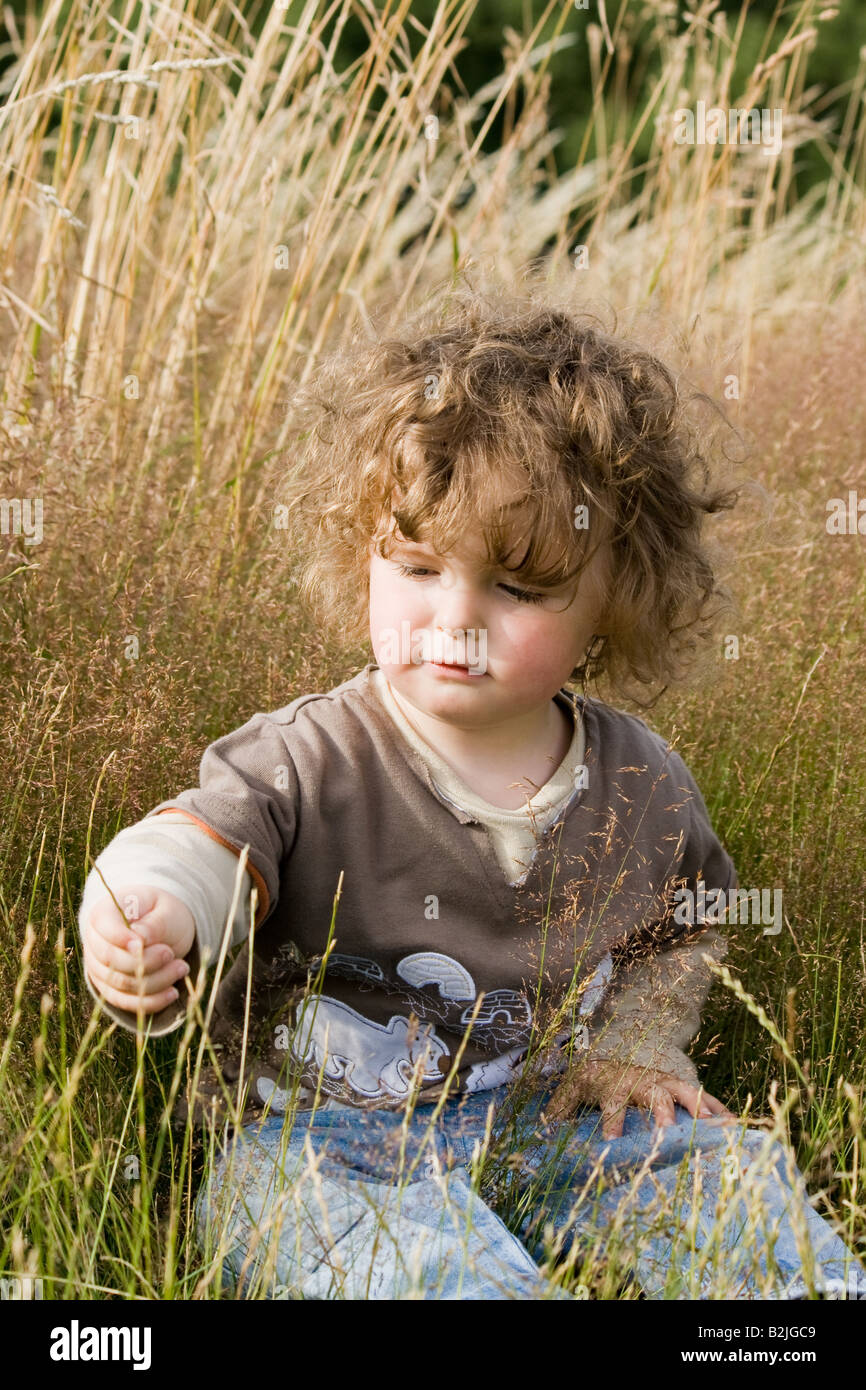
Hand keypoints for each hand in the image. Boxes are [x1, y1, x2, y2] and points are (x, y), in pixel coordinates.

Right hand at [82, 884, 195, 1016]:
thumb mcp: (166, 912)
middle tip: (170, 954)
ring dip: (155, 981)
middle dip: (145, 961)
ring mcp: (99, 968)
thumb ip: (153, 925)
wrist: (166, 929)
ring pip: (121, 984)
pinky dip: (150, 1001)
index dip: (121, 938)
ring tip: (182, 968)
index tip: (143, 943)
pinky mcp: (110, 989)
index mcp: (104, 912)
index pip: (103, 927)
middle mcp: (94, 942)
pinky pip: (125, 1002)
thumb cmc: (165, 915)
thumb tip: (139, 940)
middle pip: (111, 960)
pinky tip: (172, 992)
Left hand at [544, 1055, 734, 1139]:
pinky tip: (734, 1124)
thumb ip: (558, 1109)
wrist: (617, 1046)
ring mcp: (663, 1080)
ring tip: (713, 1127)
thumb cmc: (593, 1076)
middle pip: (653, 1096)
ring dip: (698, 1108)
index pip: (612, 1105)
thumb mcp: (571, 1087)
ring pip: (683, 1092)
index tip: (612, 1146)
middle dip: (661, 1114)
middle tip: (668, 1134)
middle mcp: (641, 1081)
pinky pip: (703, 1095)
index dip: (611, 1124)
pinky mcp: (680, 1083)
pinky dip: (719, 1108)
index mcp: (613, 1084)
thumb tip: (540, 1131)